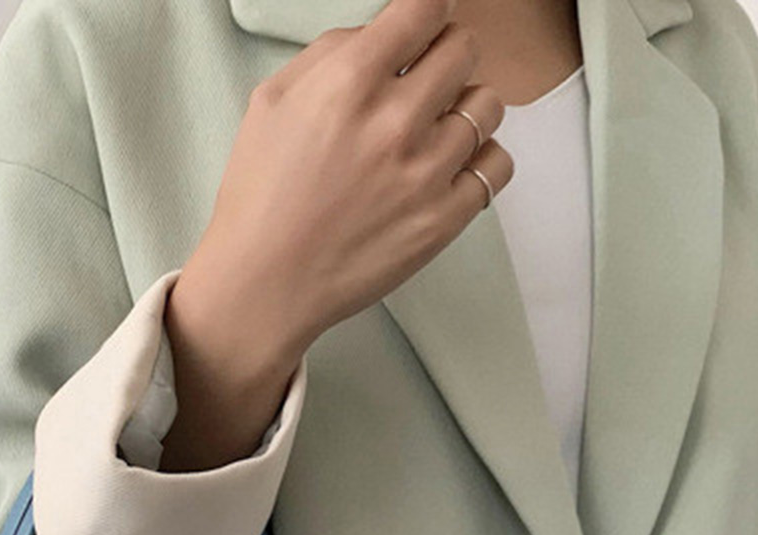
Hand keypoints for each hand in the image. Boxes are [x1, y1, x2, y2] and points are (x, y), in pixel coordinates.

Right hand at [176, 0, 511, 363]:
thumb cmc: (260, 197)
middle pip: (465, 48)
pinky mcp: (443, 219)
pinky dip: (480, 160)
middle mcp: (395, 120)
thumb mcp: (272, 101)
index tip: (423, 28)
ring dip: (464, 109)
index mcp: (350, 81)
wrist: (263, 284)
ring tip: (433, 133)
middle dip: (445, 56)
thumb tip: (380, 34)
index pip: (426, 8)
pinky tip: (450, 168)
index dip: (427, 14)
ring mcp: (425, 172)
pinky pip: (497, 164)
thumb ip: (331, 53)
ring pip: (488, 104)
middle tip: (425, 83)